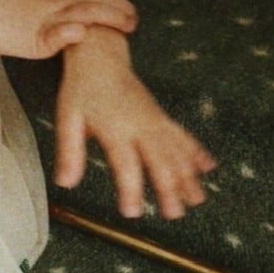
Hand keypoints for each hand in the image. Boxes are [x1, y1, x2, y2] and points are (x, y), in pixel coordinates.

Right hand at [0, 0, 137, 61]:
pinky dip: (76, 34)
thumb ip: (43, 4)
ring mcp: (45, 18)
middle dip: (121, 6)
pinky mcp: (35, 41)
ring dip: (112, 18)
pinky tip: (87, 35)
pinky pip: (60, 34)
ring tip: (128, 26)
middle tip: (136, 17)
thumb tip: (56, 13)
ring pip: (87, 11)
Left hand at [55, 33, 215, 219]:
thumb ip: (69, 152)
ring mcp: (155, 120)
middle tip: (174, 215)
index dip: (131, 190)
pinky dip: (196, 152)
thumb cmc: (81, 90)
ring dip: (188, 176)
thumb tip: (65, 183)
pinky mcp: (161, 117)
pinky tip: (208, 167)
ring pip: (177, 151)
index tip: (132, 213)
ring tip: (197, 200)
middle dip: (169, 189)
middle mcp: (141, 125)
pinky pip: (182, 135)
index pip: (126, 164)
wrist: (100, 57)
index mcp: (115, 128)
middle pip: (160, 160)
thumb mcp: (68, 119)